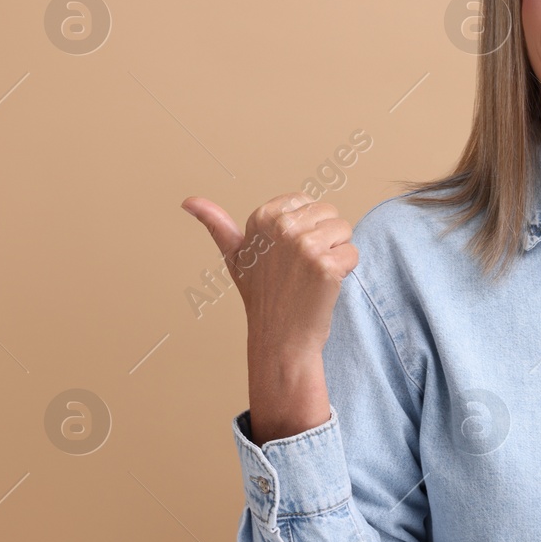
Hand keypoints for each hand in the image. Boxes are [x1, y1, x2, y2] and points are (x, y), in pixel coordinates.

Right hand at [182, 192, 358, 441]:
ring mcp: (304, 246)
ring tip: (312, 277)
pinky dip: (345, 271)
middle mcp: (282, 226)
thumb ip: (215, 224)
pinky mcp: (326, 266)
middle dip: (324, 239)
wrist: (280, 340)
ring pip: (344, 231)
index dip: (306, 229)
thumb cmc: (261, 297)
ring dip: (336, 255)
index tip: (287, 255)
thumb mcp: (235, 256)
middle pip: (330, 214)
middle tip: (301, 269)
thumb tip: (188, 201)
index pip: (308, 202)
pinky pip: (352, 254)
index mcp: (262, 217)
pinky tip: (324, 287)